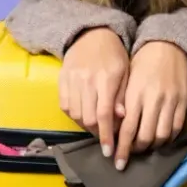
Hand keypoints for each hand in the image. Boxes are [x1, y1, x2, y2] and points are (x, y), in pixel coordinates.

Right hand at [58, 28, 128, 157]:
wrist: (92, 34)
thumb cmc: (114, 55)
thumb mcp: (125, 72)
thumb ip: (123, 96)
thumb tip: (121, 119)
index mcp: (106, 79)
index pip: (104, 114)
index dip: (106, 135)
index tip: (110, 152)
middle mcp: (87, 80)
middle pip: (87, 118)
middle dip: (97, 133)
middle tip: (105, 138)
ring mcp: (71, 79)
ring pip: (75, 114)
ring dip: (85, 126)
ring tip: (96, 127)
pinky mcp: (61, 79)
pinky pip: (64, 105)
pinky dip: (74, 115)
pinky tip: (84, 114)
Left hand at [114, 40, 186, 169]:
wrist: (168, 45)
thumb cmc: (142, 62)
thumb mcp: (126, 79)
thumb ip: (121, 103)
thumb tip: (114, 130)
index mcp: (136, 93)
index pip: (127, 128)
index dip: (122, 148)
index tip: (116, 161)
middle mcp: (154, 98)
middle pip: (145, 136)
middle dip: (136, 150)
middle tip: (130, 154)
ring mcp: (171, 100)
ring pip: (162, 135)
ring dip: (152, 147)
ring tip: (145, 148)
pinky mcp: (184, 101)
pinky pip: (177, 127)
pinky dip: (168, 139)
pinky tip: (161, 140)